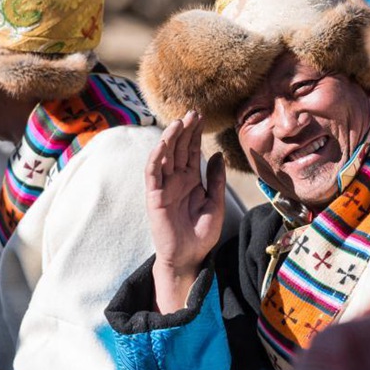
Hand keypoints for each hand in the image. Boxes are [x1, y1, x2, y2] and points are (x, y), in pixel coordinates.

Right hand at [146, 111, 225, 312]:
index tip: (202, 116)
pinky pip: (153, 173)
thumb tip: (217, 154)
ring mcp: (164, 186)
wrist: (189, 257)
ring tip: (180, 122)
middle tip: (193, 112)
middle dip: (185, 130)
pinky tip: (163, 143)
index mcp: (191, 180)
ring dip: (170, 138)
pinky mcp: (154, 196)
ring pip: (165, 156)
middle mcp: (176, 179)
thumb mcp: (215, 203)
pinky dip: (156, 157)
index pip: (191, 151)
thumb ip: (216, 179)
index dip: (195, 133)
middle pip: (178, 148)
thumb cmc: (201, 234)